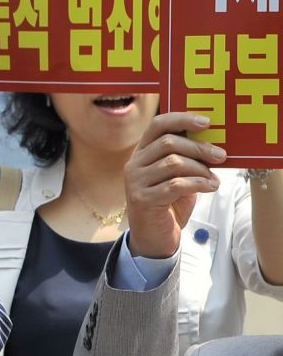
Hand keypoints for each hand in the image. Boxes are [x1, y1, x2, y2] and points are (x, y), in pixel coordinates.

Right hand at [124, 112, 222, 259]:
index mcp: (142, 153)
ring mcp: (135, 182)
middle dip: (199, 147)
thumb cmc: (169, 204)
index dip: (182, 119)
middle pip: (169, 142)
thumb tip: (214, 143)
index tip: (207, 122)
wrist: (153, 237)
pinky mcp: (142, 199)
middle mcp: (134, 164)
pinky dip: (198, 184)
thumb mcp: (178, 176)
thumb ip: (187, 159)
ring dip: (200, 169)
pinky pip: (175, 185)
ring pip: (173, 163)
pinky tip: (210, 187)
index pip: (158, 125)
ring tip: (214, 178)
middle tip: (221, 155)